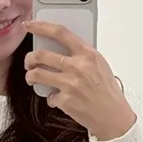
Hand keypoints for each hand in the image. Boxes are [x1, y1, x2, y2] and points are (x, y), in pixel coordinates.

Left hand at [24, 20, 136, 141]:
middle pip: (41, 54)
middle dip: (29, 58)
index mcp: (87, 54)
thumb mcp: (99, 65)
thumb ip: (81, 55)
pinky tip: (58, 99)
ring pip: (37, 74)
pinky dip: (51, 98)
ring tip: (32, 78)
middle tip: (29, 62)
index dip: (41, 26)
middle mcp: (78, 67)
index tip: (29, 25)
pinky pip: (48, 96)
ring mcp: (70, 84)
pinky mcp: (64, 100)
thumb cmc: (107, 90)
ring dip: (30, 76)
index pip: (60, 33)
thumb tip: (60, 48)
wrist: (113, 116)